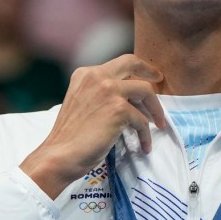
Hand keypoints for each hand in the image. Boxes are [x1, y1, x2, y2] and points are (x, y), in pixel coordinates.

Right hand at [20, 54, 164, 198]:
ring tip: (159, 124)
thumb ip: (101, 94)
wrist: (60, 155)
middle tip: (160, 81)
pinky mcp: (118, 109)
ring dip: (156, 109)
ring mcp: (108, 90)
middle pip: (133, 63)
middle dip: (150, 71)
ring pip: (145, 90)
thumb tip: (131, 100)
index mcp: (85, 74)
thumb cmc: (70, 137)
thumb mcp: (82, 104)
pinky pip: (142, 120)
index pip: (118, 64)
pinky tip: (144, 145)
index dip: (136, 69)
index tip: (147, 76)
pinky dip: (145, 134)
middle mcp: (96, 76)